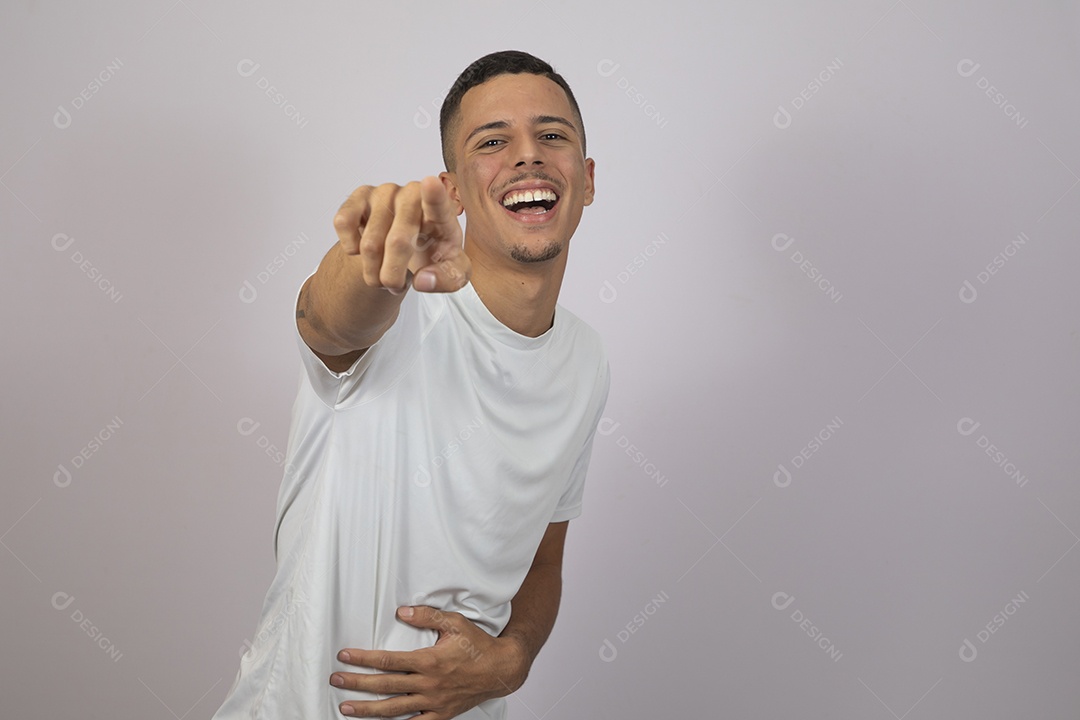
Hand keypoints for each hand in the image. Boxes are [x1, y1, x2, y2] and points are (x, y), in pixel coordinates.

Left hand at [330, 606, 529, 718]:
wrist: (502, 670)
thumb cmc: (479, 644)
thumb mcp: (455, 623)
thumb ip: (428, 616)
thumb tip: (402, 612)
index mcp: (430, 661)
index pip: (389, 660)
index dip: (364, 659)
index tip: (345, 656)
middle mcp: (429, 684)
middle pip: (385, 685)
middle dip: (357, 683)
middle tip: (336, 679)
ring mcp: (434, 702)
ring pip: (394, 709)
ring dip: (368, 709)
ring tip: (346, 708)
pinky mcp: (441, 714)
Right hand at [332, 176, 469, 293]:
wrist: (406, 247)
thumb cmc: (432, 252)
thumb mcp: (451, 272)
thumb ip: (448, 279)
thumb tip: (423, 281)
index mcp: (441, 212)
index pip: (438, 203)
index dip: (433, 195)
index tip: (430, 184)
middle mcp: (412, 195)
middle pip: (397, 242)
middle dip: (392, 275)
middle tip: (395, 286)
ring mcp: (384, 193)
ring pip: (369, 243)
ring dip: (372, 271)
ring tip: (382, 274)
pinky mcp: (359, 196)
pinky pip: (344, 223)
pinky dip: (351, 247)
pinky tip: (364, 247)